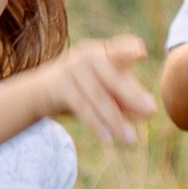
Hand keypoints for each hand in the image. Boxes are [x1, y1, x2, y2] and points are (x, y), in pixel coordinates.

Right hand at [26, 34, 156, 146]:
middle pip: (113, 77)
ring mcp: (72, 69)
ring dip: (116, 121)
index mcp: (103, 53)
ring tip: (132, 140)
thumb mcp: (103, 92)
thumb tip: (149, 111)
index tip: (140, 53)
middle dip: (132, 95)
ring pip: (99, 97)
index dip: (129, 50)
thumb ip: (125, 100)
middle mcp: (88, 56)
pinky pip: (83, 108)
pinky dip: (97, 124)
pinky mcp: (61, 86)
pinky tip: (109, 140)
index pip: (120, 49)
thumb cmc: (79, 90)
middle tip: (152, 111)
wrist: (35, 94)